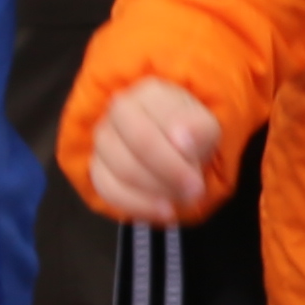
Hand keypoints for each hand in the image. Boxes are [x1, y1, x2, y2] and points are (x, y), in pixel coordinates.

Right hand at [83, 78, 224, 222]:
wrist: (177, 140)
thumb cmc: (190, 130)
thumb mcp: (207, 126)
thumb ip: (199, 130)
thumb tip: (182, 141)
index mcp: (148, 94)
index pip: (153, 128)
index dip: (173, 160)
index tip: (197, 179)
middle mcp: (118, 112)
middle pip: (135, 148)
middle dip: (168, 175)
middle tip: (194, 192)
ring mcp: (103, 139)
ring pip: (120, 171)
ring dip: (155, 191)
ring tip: (182, 198)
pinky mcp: (97, 167)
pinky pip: (107, 190)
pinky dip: (137, 206)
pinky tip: (164, 211)